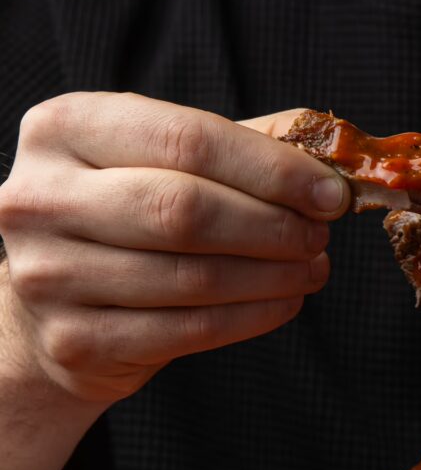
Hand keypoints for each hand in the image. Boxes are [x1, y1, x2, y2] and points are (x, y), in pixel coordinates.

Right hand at [0, 93, 348, 404]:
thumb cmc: (123, 221)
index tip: (330, 193)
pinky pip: (192, 331)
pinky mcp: (77, 341)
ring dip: (274, 275)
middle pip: (186, 210)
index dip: (272, 170)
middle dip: (274, 226)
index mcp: (63, 128)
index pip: (186, 139)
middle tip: (319, 236)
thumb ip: (236, 147)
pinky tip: (286, 301)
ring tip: (312, 268)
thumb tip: (327, 156)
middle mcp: (41, 198)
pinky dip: (255, 316)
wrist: (53, 308)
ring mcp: (50, 275)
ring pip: (194, 277)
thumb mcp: (158, 163)